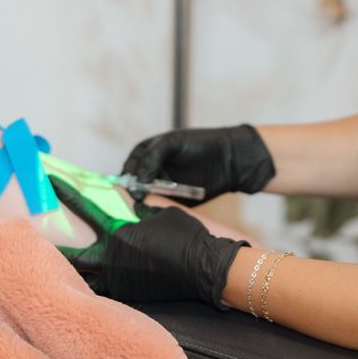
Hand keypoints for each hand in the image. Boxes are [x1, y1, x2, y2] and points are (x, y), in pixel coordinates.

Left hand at [51, 177, 248, 307]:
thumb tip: (129, 208)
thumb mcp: (160, 214)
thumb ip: (138, 212)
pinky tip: (82, 291)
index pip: (86, 207)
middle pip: (74, 252)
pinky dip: (96, 286)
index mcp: (119, 229)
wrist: (205, 267)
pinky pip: (105, 288)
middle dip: (55, 245)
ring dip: (72, 271)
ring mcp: (119, 277)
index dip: (66, 193)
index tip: (49, 182)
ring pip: (86, 275)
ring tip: (49, 272)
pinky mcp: (128, 293)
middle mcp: (113, 255)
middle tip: (31, 238)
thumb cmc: (186, 236)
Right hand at [122, 124, 274, 203]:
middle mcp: (151, 171)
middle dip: (133, 192)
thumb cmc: (200, 144)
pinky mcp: (174, 201)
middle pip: (134, 185)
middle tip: (137, 199)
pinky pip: (161, 208)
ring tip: (145, 208)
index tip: (131, 185)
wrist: (229, 159)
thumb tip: (139, 180)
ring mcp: (162, 187)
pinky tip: (157, 214)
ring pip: (145, 199)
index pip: (130, 167)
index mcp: (147, 153)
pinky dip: (157, 211)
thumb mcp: (172, 143)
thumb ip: (153, 157)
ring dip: (143, 204)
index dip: (128, 176)